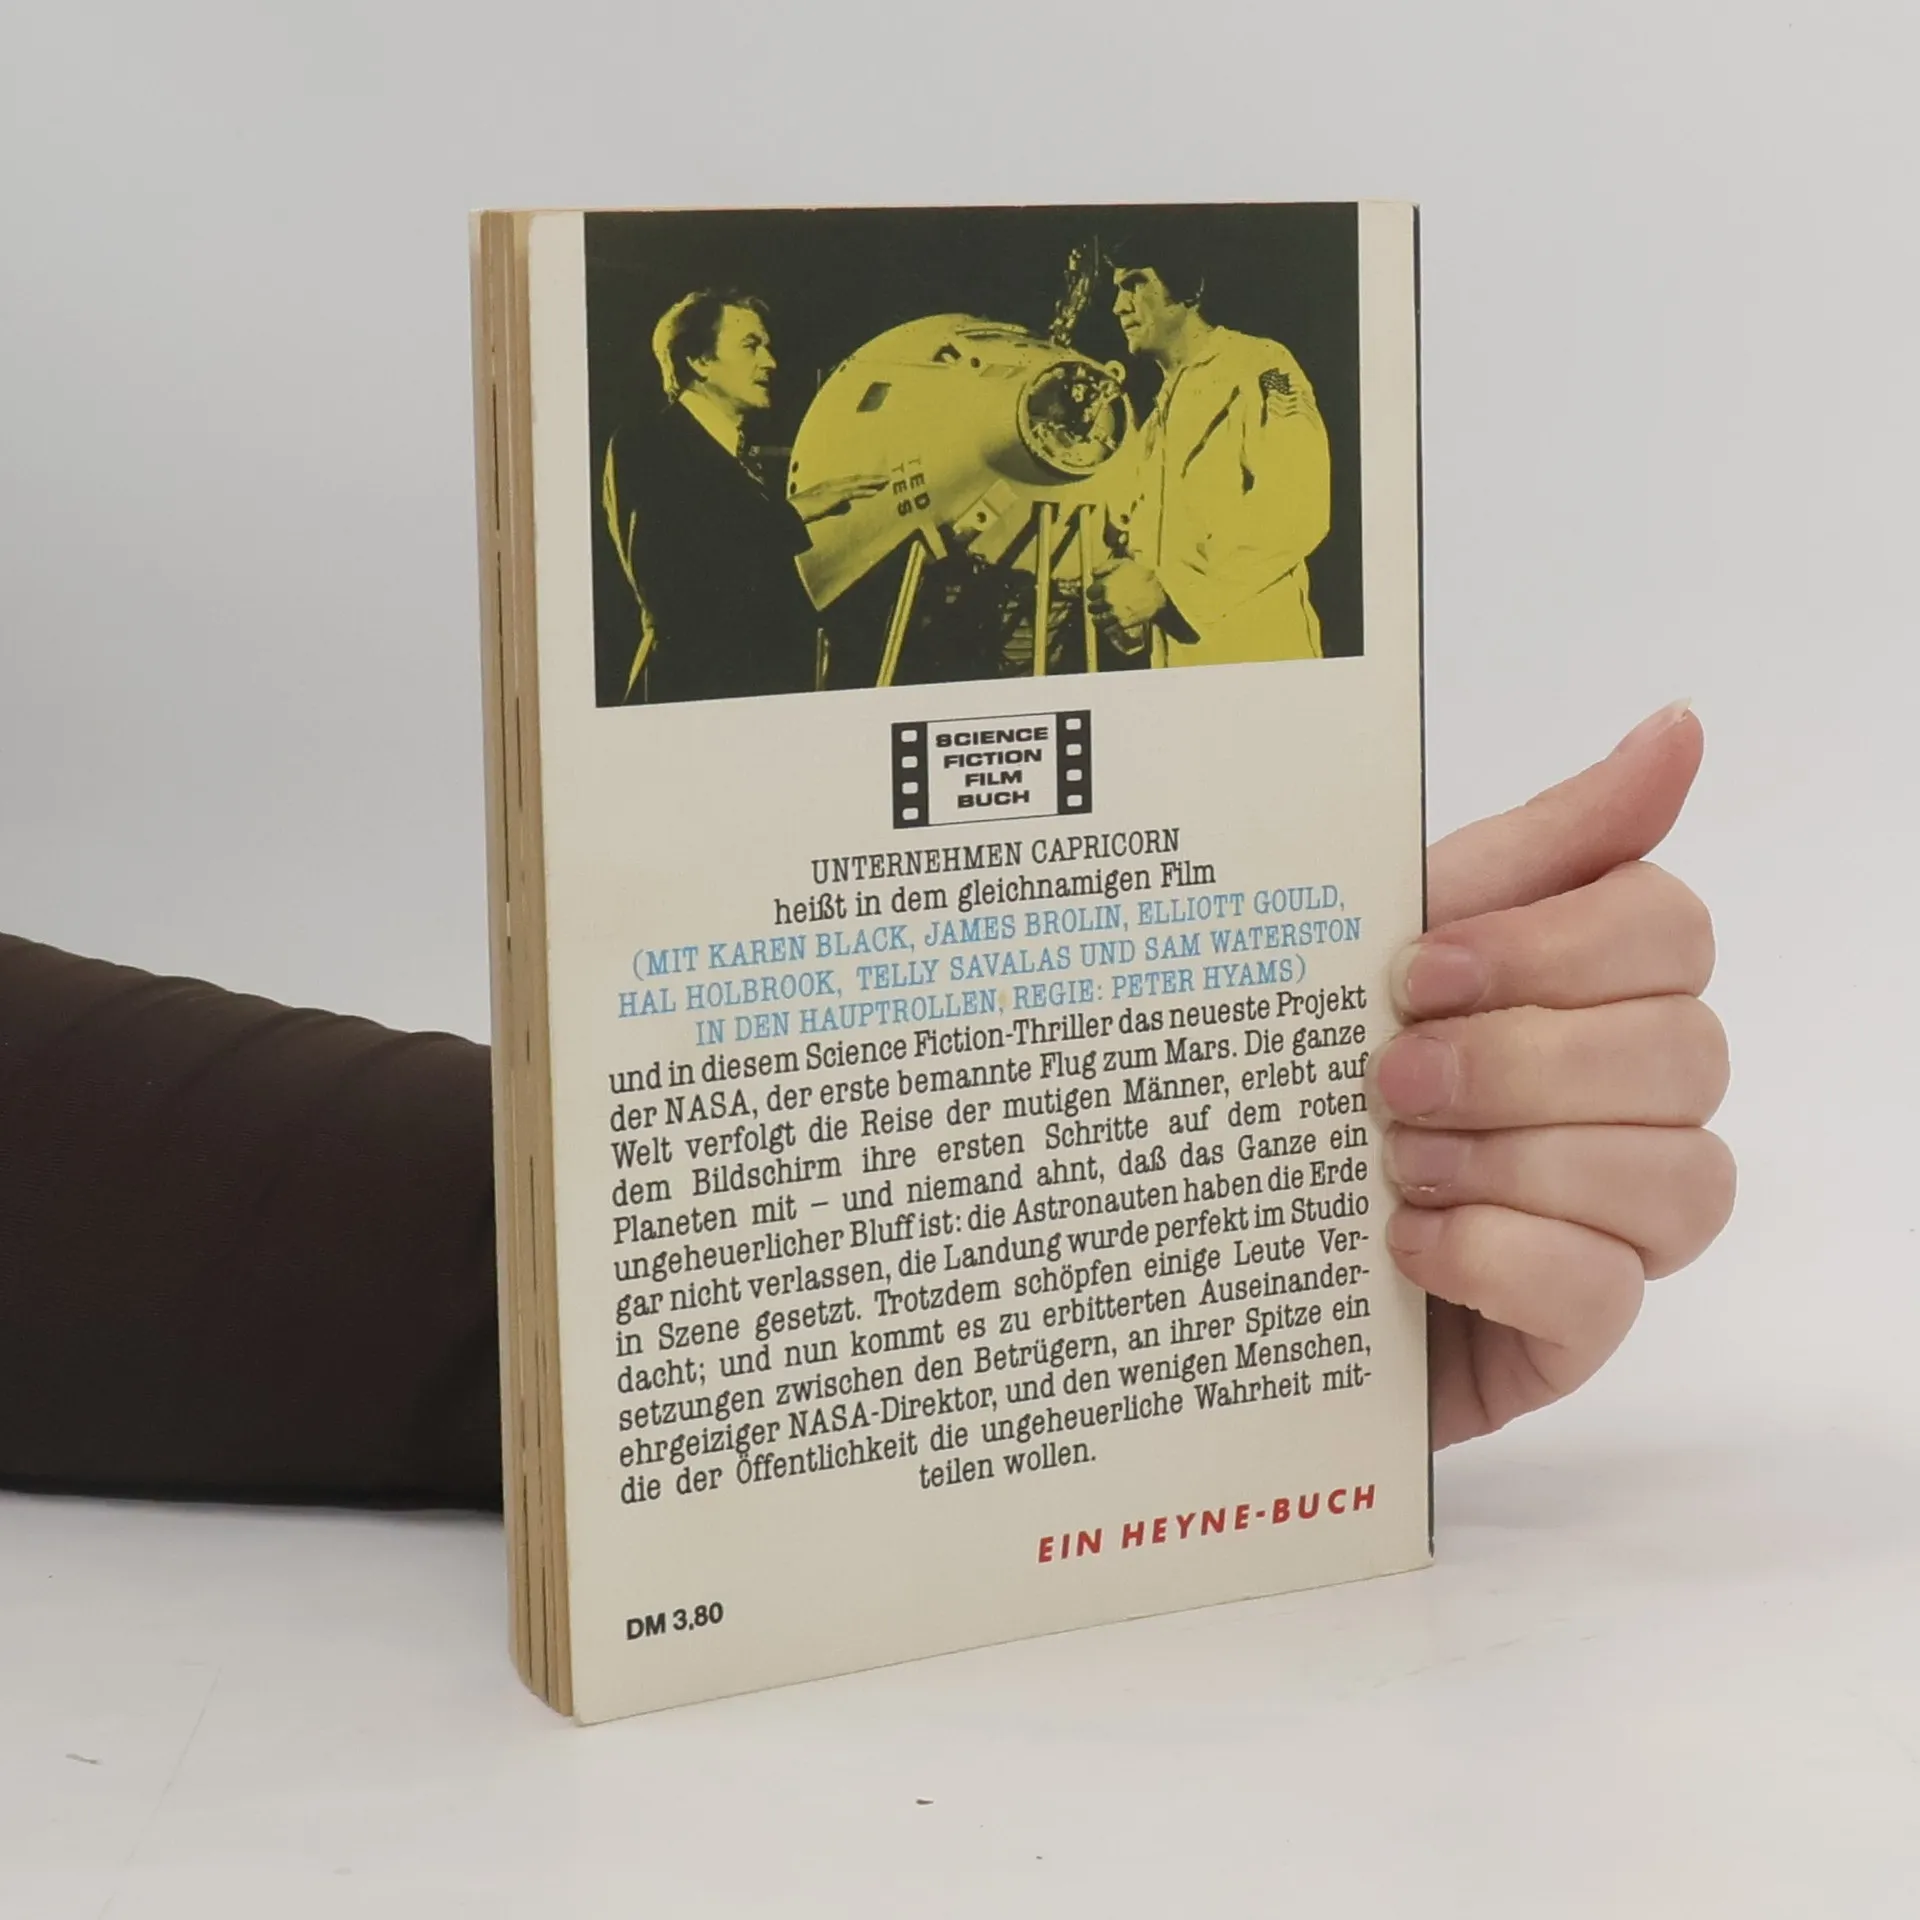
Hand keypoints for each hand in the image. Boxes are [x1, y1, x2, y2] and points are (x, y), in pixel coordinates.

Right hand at [792, 474, 888, 521]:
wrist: (794, 512)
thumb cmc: (805, 511)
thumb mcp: (824, 508)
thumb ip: (837, 507)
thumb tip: (848, 507)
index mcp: (830, 485)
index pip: (851, 481)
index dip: (864, 480)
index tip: (875, 480)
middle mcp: (833, 483)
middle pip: (857, 479)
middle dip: (872, 478)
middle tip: (885, 478)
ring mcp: (834, 488)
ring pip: (857, 483)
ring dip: (872, 482)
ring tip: (885, 481)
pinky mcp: (834, 495)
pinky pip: (853, 492)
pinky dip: (864, 491)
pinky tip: (875, 492)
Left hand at [1090, 557, 1168, 632]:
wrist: (1160, 592)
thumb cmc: (1142, 576)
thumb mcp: (1124, 564)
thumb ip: (1105, 566)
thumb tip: (1092, 574)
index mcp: (1105, 585)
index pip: (1089, 593)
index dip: (1093, 593)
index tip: (1098, 594)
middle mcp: (1107, 600)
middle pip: (1092, 607)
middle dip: (1096, 605)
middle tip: (1101, 605)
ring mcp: (1114, 614)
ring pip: (1097, 620)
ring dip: (1099, 618)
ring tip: (1104, 615)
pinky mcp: (1122, 624)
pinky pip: (1107, 630)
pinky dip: (1108, 627)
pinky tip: (1111, 623)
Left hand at [1373, 701, 1733, 1446]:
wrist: (1224, 1233)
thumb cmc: (1321, 1067)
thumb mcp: (1392, 935)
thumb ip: (1538, 843)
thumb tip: (1678, 727)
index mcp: (1594, 986)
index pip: (1670, 930)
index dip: (1553, 948)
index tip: (1420, 969)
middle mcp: (1635, 1097)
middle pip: (1685, 1053)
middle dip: (1521, 1061)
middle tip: (1391, 1077)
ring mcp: (1620, 1219)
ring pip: (1675, 1176)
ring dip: (1511, 1161)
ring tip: (1392, 1165)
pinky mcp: (1579, 1329)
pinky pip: (1606, 1292)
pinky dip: (1499, 1256)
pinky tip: (1406, 1244)